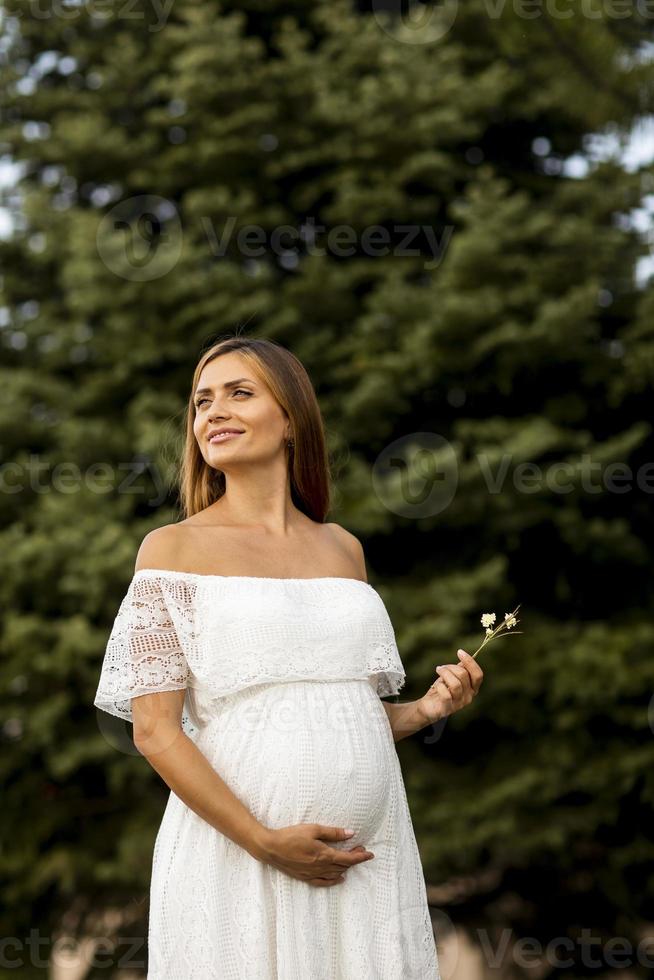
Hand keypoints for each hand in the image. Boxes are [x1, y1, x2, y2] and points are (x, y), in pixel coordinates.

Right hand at [258, 823, 374, 886]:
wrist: (271, 848)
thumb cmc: (291, 835)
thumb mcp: (313, 829)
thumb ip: (333, 833)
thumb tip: (351, 833)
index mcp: (324, 854)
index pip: (348, 858)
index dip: (360, 856)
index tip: (370, 854)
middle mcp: (320, 867)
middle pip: (343, 865)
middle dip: (355, 859)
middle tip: (361, 851)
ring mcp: (313, 874)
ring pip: (335, 874)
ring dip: (346, 867)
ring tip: (351, 859)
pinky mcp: (305, 878)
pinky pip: (323, 882)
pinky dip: (334, 880)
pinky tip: (339, 878)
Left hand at [418, 649, 483, 724]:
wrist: (428, 707)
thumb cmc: (441, 689)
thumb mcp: (452, 677)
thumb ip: (460, 669)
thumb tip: (464, 659)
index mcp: (473, 689)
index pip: (478, 675)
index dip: (470, 662)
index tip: (459, 652)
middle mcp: (469, 697)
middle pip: (464, 675)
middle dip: (451, 667)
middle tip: (441, 668)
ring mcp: (459, 704)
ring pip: (455, 684)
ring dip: (445, 673)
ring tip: (438, 670)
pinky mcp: (447, 708)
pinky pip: (446, 694)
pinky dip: (440, 686)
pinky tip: (436, 685)